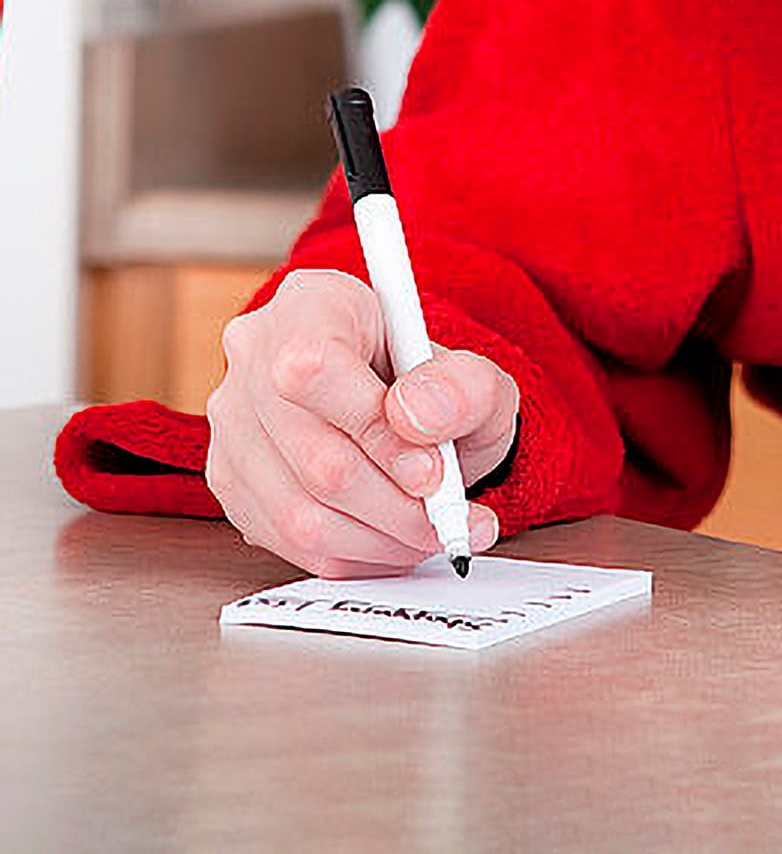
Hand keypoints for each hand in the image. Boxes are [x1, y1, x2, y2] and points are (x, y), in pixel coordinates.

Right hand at [205, 268, 517, 577]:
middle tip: (450, 518)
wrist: (406, 409)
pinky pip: (287, 542)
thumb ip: (464, 389)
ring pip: (298, 511)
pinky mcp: (231, 481)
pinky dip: (354, 555)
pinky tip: (397, 544)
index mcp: (312, 302)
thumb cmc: (434, 387)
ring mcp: (232, 422)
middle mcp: (255, 355)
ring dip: (380, 540)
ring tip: (434, 534)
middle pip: (314, 455)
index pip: (315, 368)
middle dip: (397, 504)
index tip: (435, 470)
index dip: (377, 432)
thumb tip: (420, 419)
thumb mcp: (475, 377)